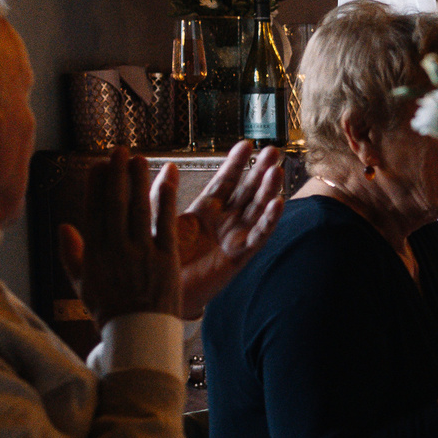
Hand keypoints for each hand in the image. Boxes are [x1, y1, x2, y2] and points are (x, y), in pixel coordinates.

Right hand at [56, 151, 179, 324]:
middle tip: (119, 150)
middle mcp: (116, 249)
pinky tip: (168, 179)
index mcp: (95, 254)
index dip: (95, 185)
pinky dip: (166, 199)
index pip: (93, 211)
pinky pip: (166, 224)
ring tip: (138, 158)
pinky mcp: (166, 258)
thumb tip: (63, 226)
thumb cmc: (110, 311)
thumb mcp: (81, 285)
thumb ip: (71, 254)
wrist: (138, 334)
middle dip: (116, 175)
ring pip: (138, 209)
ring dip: (138, 181)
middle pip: (114, 205)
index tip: (98, 164)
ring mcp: (142, 253)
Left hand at [173, 142, 284, 317]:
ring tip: (277, 170)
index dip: (235, 163)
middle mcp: (224, 222)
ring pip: (256, 210)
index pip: (224, 181)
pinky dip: (268, 221)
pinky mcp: (238, 257)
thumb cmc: (162, 259)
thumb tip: (168, 165)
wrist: (164, 294)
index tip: (246, 143)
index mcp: (205, 210)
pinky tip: (278, 203)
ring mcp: (234, 238)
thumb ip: (162, 196)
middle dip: (260, 171)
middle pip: (246, 192)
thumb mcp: (160, 221)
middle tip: (273, 150)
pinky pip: (257, 237)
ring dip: (268, 191)